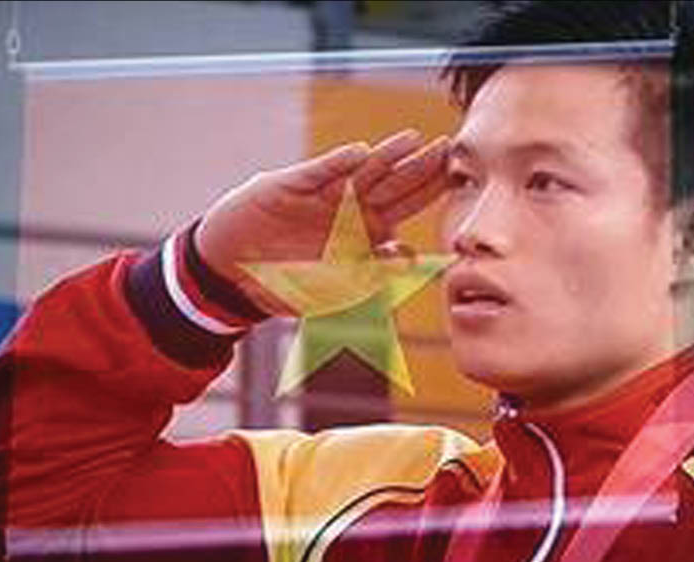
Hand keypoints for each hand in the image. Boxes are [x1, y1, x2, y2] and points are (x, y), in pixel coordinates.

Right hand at [196, 129, 449, 313]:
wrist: (234, 273)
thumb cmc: (287, 283)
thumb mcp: (334, 288)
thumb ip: (372, 274)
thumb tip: (408, 256)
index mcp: (367, 231)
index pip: (408, 206)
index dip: (432, 191)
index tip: (459, 181)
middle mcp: (350, 208)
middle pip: (393, 184)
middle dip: (422, 167)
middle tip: (450, 148)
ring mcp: (323, 195)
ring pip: (361, 173)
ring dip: (387, 157)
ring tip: (414, 140)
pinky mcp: (291, 186)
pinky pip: (318, 173)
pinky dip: (337, 164)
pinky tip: (359, 154)